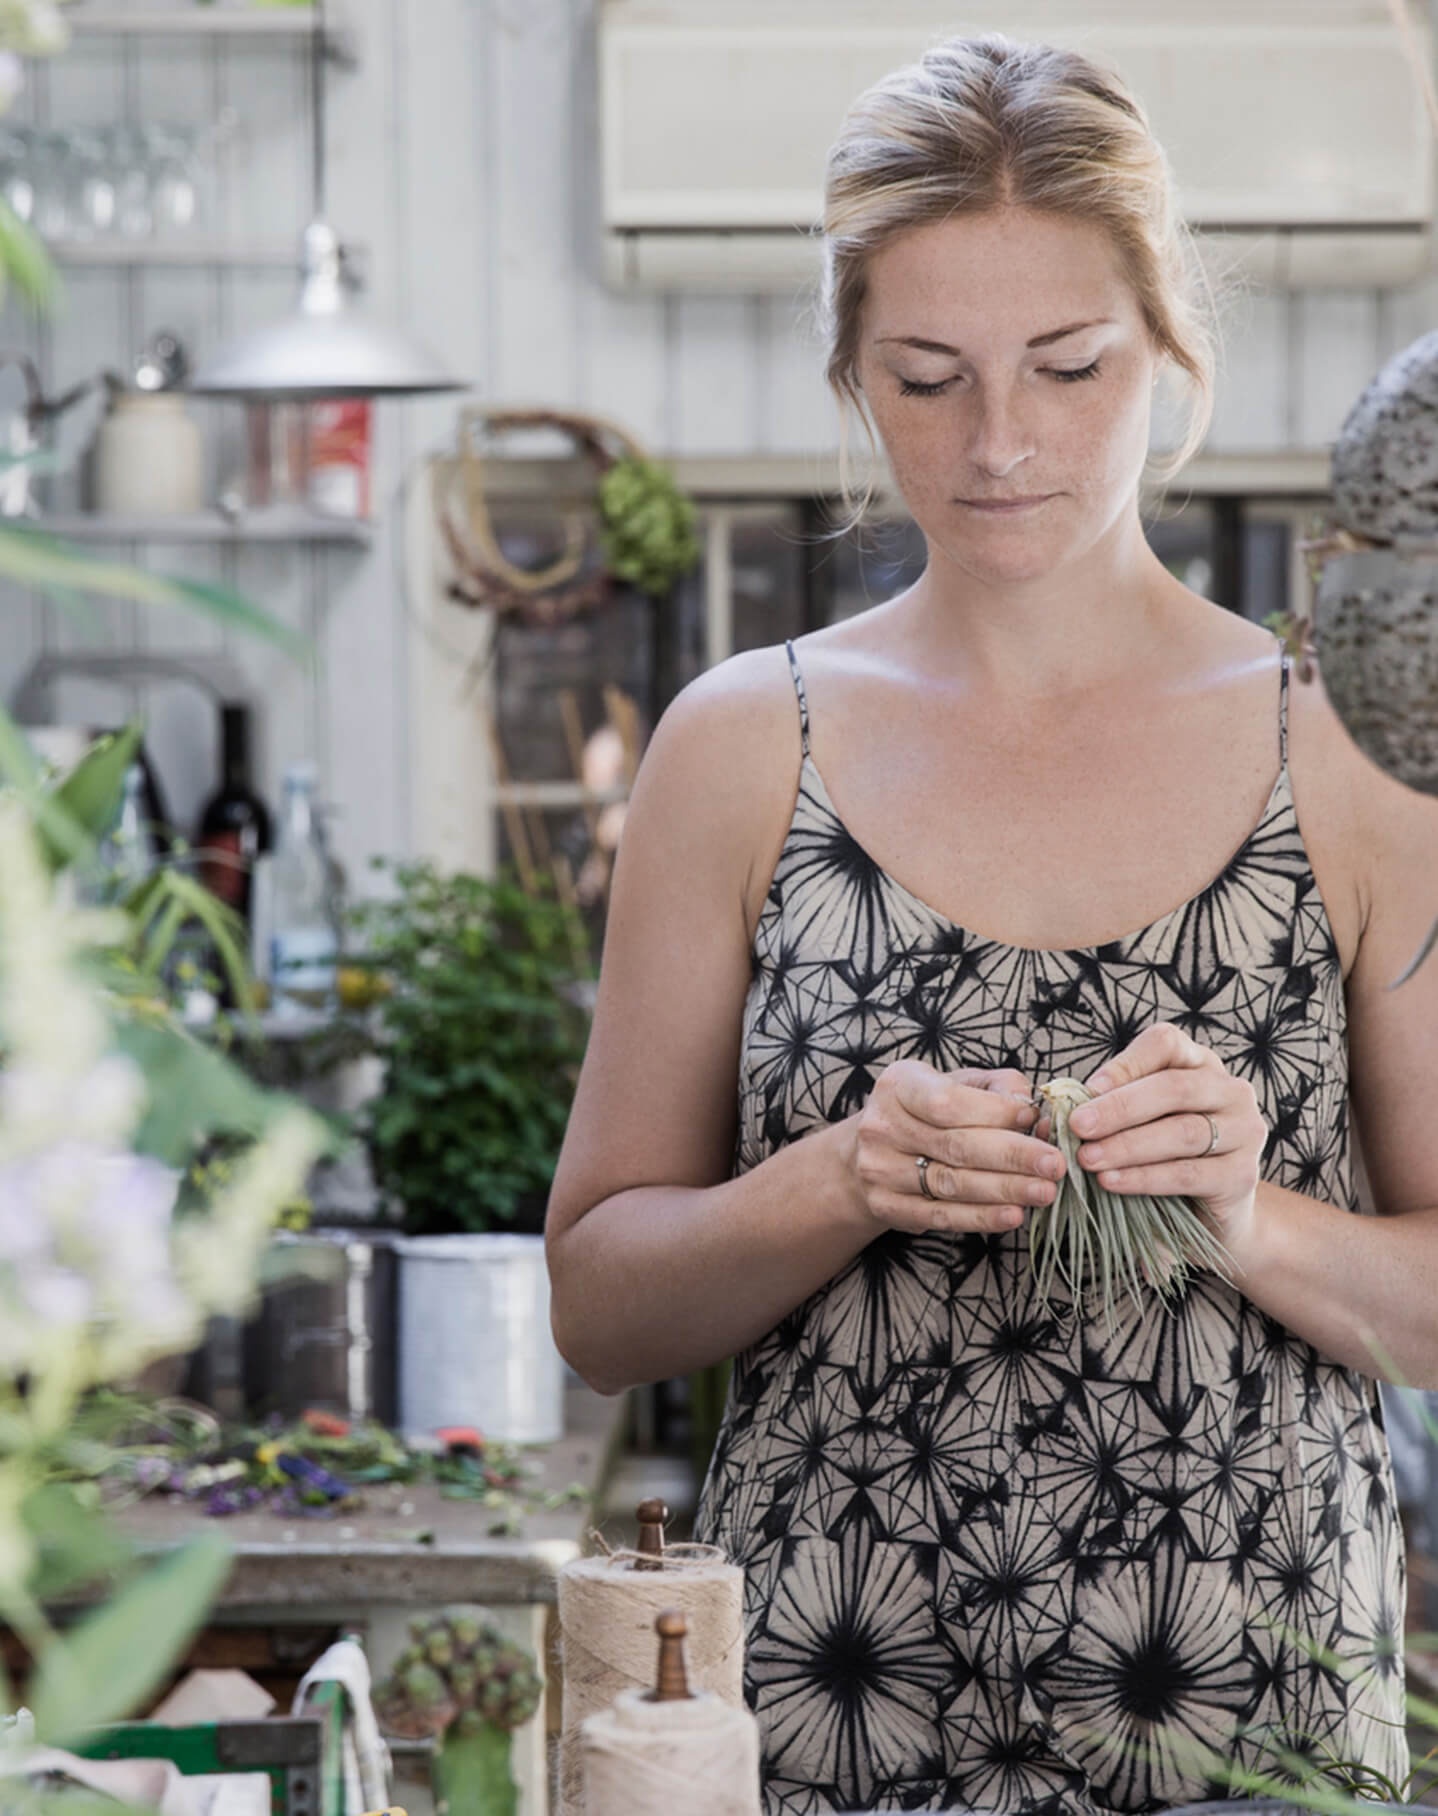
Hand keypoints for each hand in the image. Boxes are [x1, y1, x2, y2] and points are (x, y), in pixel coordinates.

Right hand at [846, 1059, 1066, 1235]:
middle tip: (1054, 1164)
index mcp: (899, 1084)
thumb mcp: (957, 1084)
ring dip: (1004, 1189)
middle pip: (955, 1145)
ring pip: (951, 1183)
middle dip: (1012, 1156)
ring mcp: (879, 1169)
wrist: (872, 1152)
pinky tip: (1012, 1215)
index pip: (948, 1101)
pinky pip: (941, 1215)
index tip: (1033, 1118)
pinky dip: (981, 1217)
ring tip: (1045, 1191)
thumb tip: (1034, 1112)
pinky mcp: (887, 1205)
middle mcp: (882, 1125)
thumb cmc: (927, 1111)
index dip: (994, 1112)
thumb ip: (998, 1089)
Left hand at [1068, 1023, 1267, 1255]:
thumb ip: (1108, 1110)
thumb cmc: (1162, 1158)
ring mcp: (1244, 1132)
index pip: (1166, 1044)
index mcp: (1200, 1064)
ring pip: (1182, 1132)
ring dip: (1127, 1145)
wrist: (1210, 1216)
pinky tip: (1112, 1182)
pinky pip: (1188, 1173)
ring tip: (1088, 1159)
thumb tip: (1057, 1113)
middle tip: (1078, 1126)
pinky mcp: (1242, 1175)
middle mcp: (1230, 1091)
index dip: (1126, 1063)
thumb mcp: (1137, 1125)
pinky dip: (1144, 1178)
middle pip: (1174, 1088)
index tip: (1087, 1088)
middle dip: (1119, 1108)